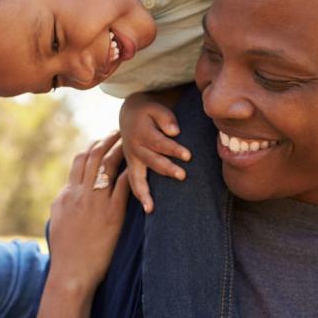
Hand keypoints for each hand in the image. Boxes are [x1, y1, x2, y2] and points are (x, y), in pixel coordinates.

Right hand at [48, 132, 130, 287]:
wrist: (71, 272)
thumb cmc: (65, 252)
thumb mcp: (57, 221)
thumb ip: (63, 202)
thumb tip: (66, 191)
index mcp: (67, 194)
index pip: (79, 161)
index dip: (92, 147)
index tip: (102, 140)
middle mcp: (79, 193)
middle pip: (93, 156)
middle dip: (107, 140)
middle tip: (120, 132)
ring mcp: (95, 202)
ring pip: (107, 165)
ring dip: (120, 149)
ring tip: (132, 140)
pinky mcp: (112, 214)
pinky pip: (124, 185)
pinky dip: (132, 171)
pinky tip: (142, 163)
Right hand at [120, 97, 191, 213]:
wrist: (129, 115)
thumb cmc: (148, 112)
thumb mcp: (155, 108)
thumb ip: (166, 118)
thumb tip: (175, 131)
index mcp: (141, 132)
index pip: (159, 142)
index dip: (173, 149)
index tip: (188, 156)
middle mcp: (134, 148)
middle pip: (151, 160)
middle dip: (166, 168)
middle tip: (182, 176)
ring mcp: (132, 159)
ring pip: (137, 177)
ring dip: (145, 192)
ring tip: (151, 207)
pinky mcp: (132, 167)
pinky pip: (133, 183)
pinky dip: (139, 195)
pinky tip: (148, 209)